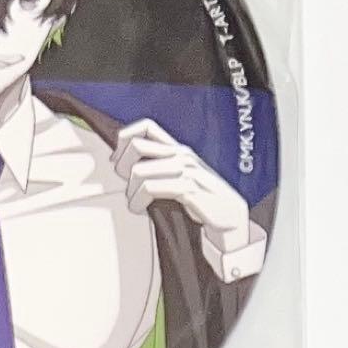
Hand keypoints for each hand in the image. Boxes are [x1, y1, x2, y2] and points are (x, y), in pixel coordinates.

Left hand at [111, 118, 250, 251]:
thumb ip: (157, 169)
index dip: (125, 138)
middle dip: (123, 166)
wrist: (230, 220)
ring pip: (140, 170)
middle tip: (127, 184)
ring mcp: (186, 170)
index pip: (146, 126)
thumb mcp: (179, 179)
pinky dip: (138, 200)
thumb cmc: (203, 201)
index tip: (117, 159)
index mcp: (178, 149)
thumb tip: (123, 166)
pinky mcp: (188, 188)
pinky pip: (150, 188)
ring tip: (135, 202)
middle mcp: (181, 155)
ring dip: (130, 191)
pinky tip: (140, 208)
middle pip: (136, 145)